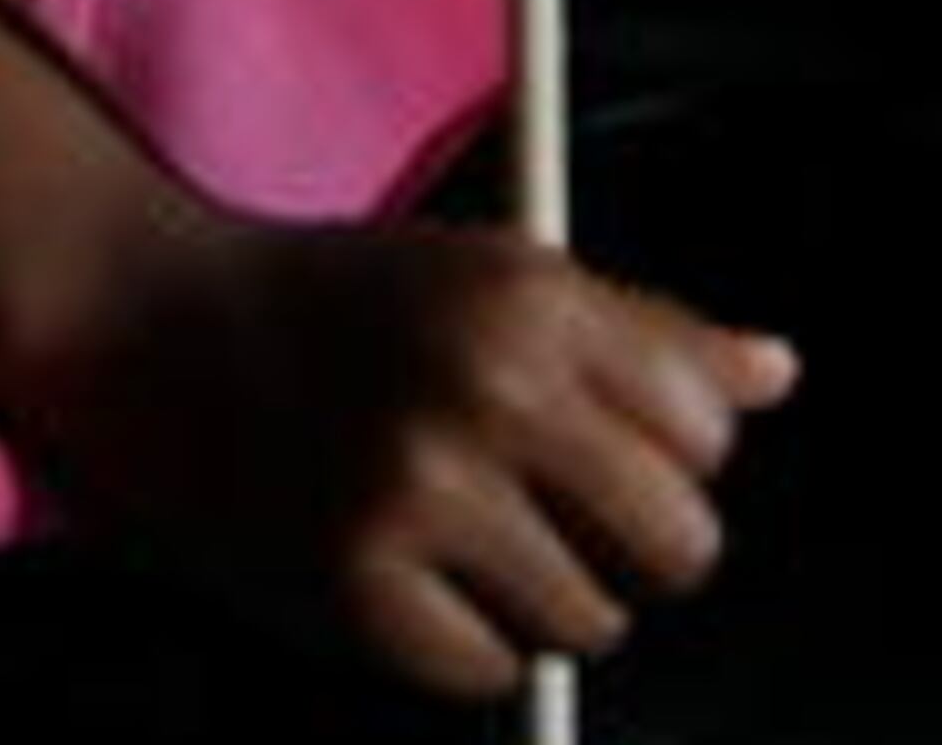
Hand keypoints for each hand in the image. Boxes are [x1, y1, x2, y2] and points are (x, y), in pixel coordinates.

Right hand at [30, 202, 795, 697]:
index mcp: (534, 296)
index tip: (620, 447)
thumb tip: (776, 374)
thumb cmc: (352, 299)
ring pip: (590, 618)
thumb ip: (647, 329)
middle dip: (640, 546)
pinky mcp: (359, 582)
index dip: (676, 453)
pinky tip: (417, 570)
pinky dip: (469, 643)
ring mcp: (419, 490)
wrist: (165, 328)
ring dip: (550, 598)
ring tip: (474, 532)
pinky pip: (492, 670)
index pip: (708, 431)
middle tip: (569, 517)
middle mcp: (487, 387)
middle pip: (678, 545)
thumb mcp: (501, 272)